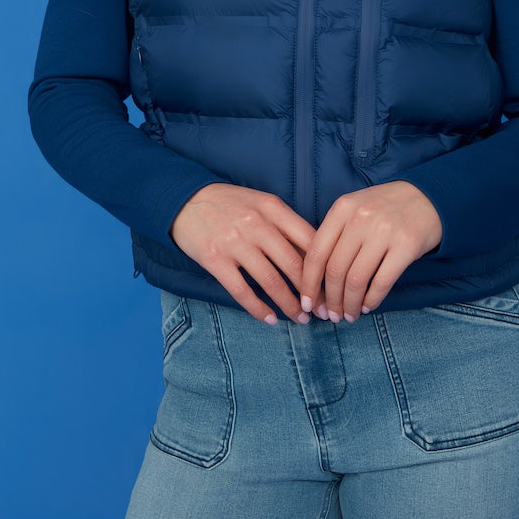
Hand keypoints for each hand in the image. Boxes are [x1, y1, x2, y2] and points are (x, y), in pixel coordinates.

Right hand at [170, 183, 319, 324]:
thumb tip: (316, 258)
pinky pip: (242, 291)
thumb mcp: (262, 203)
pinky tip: (270, 319)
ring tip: (301, 319)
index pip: (309, 240)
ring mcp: (234, 242)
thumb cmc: (230, 204)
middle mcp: (256, 224)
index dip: (325, 268)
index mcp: (273, 208)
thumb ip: (286, 226)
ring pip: (271, 281)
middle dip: (312, 294)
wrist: (185, 199)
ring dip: (289, 305)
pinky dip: (259, 309)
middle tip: (323, 311)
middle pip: (294, 265)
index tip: (333, 287)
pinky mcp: (214, 259)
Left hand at [299, 181, 442, 322]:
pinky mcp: (407, 245)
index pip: (316, 253)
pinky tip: (368, 306)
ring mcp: (384, 231)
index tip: (306, 303)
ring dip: (350, 304)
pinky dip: (372, 300)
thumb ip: (336, 234)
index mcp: (342, 208)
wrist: (430, 195)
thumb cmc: (386, 207)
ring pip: (356, 280)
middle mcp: (361, 218)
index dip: (308, 283)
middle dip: (330, 300)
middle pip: (335, 270)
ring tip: (349, 315)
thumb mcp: (356, 208)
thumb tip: (316, 277)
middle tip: (331, 315)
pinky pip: (382, 282)